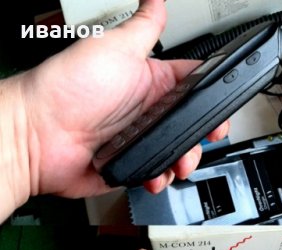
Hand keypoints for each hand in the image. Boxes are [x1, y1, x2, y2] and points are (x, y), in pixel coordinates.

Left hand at [0, 0, 227, 219]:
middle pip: (193, 125)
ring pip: (180, 152)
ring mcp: (139, 140)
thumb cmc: (66, 88)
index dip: (212, 95)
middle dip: (202, 134)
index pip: (193, 86)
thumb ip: (144, 27)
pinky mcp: (131, 165)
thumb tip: (157, 0)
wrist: (36, 136)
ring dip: (185, 158)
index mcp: (149, 81)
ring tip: (176, 159)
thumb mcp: (114, 48)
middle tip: (203, 136)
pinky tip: (153, 171)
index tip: (221, 104)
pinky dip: (161, 176)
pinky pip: (158, 173)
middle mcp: (146, 111)